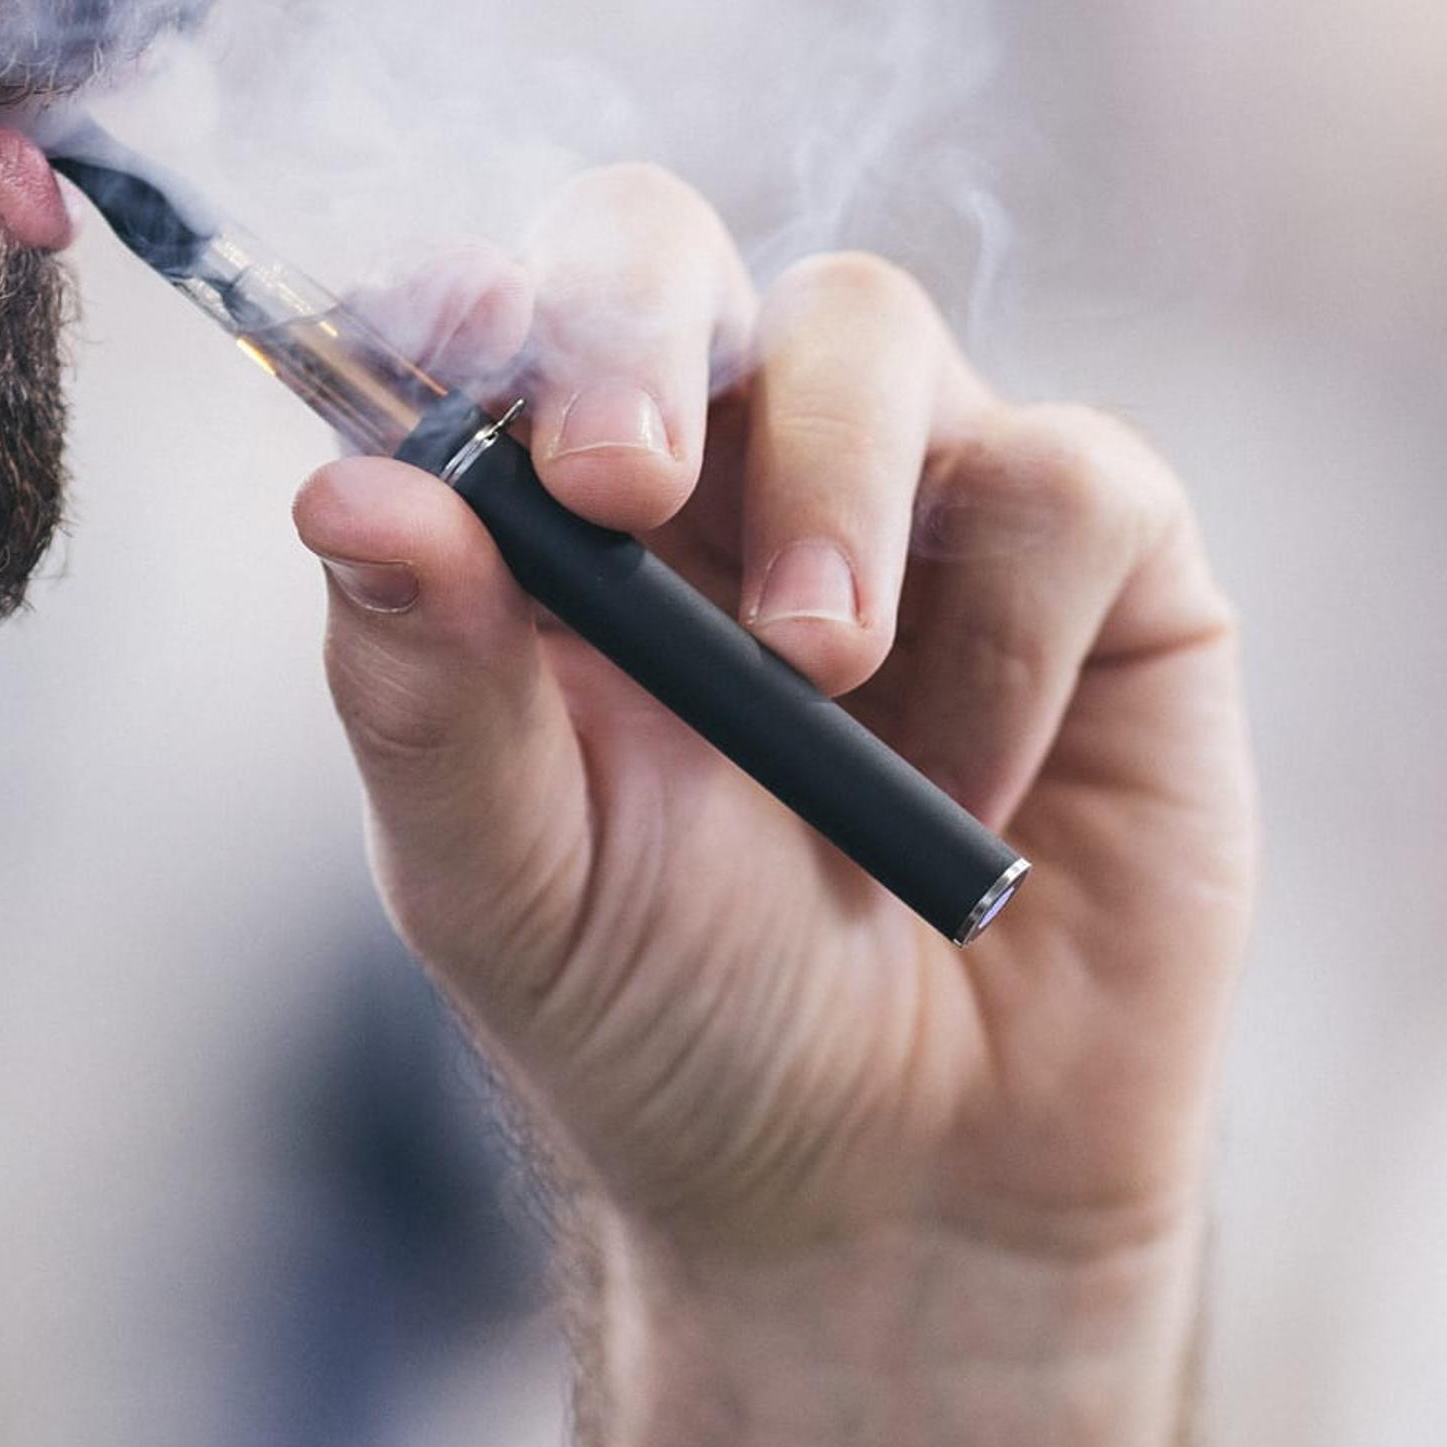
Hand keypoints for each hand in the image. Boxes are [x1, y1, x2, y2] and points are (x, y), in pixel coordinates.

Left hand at [287, 164, 1255, 1272]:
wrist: (910, 1200)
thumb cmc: (685, 1035)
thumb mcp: (515, 891)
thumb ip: (431, 697)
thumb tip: (342, 491)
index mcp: (549, 523)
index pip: (487, 317)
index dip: (465, 294)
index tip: (446, 347)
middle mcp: (726, 466)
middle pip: (663, 246)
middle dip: (631, 324)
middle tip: (617, 479)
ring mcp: (919, 495)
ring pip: (870, 324)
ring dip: (830, 487)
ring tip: (820, 673)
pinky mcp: (1104, 564)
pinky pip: (1070, 478)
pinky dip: (1014, 633)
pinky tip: (971, 790)